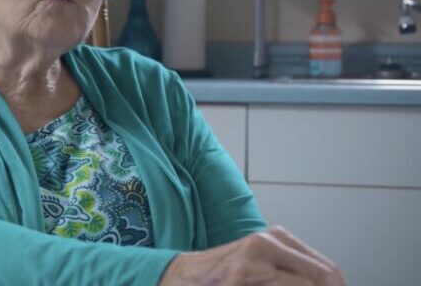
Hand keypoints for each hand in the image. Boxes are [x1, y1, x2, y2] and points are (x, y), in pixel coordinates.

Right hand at [159, 226, 345, 285]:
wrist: (185, 276)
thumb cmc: (226, 274)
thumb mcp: (262, 262)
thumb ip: (294, 271)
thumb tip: (334, 283)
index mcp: (277, 237)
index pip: (328, 271)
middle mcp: (267, 244)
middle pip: (321, 279)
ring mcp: (253, 262)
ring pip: (304, 285)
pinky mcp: (243, 278)